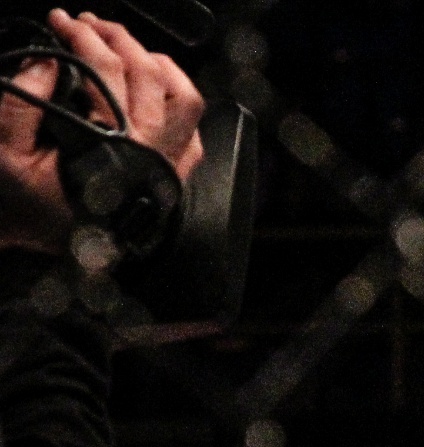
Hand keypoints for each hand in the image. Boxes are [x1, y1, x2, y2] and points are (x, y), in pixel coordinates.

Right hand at [0, 10, 201, 249]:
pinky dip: (178, 101)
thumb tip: (47, 61)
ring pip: (184, 101)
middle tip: (87, 23)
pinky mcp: (170, 179)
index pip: (107, 74)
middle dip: (119, 39)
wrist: (31, 236)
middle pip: (151, 77)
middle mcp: (147, 158)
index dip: (84, 37)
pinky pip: (193, 135)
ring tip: (122, 44)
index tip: (61, 21)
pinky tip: (153, 83)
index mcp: (109, 151)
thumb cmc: (17, 198)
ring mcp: (166, 170)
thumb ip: (20, 102)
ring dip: (156, 63)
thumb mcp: (2, 150)